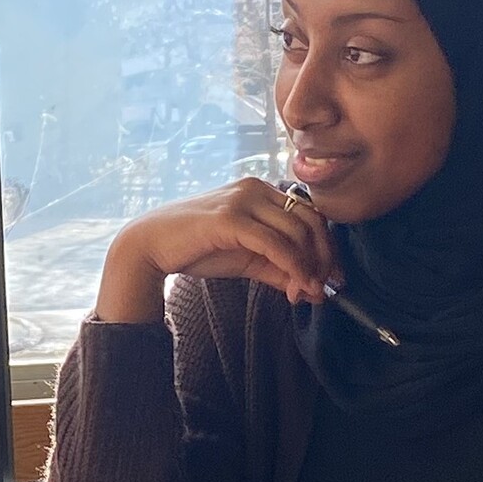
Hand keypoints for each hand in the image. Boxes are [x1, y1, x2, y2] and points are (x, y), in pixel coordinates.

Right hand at [95, 177, 337, 323]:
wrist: (151, 245)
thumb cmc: (198, 249)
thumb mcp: (248, 260)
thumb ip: (281, 270)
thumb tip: (316, 290)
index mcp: (262, 191)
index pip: (311, 214)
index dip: (327, 247)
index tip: (332, 279)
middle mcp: (256, 188)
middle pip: (311, 220)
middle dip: (324, 257)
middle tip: (324, 289)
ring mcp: (243, 200)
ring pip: (297, 232)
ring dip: (309, 267)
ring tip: (306, 293)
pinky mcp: (231, 218)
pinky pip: (275, 244)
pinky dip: (292, 266)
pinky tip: (294, 288)